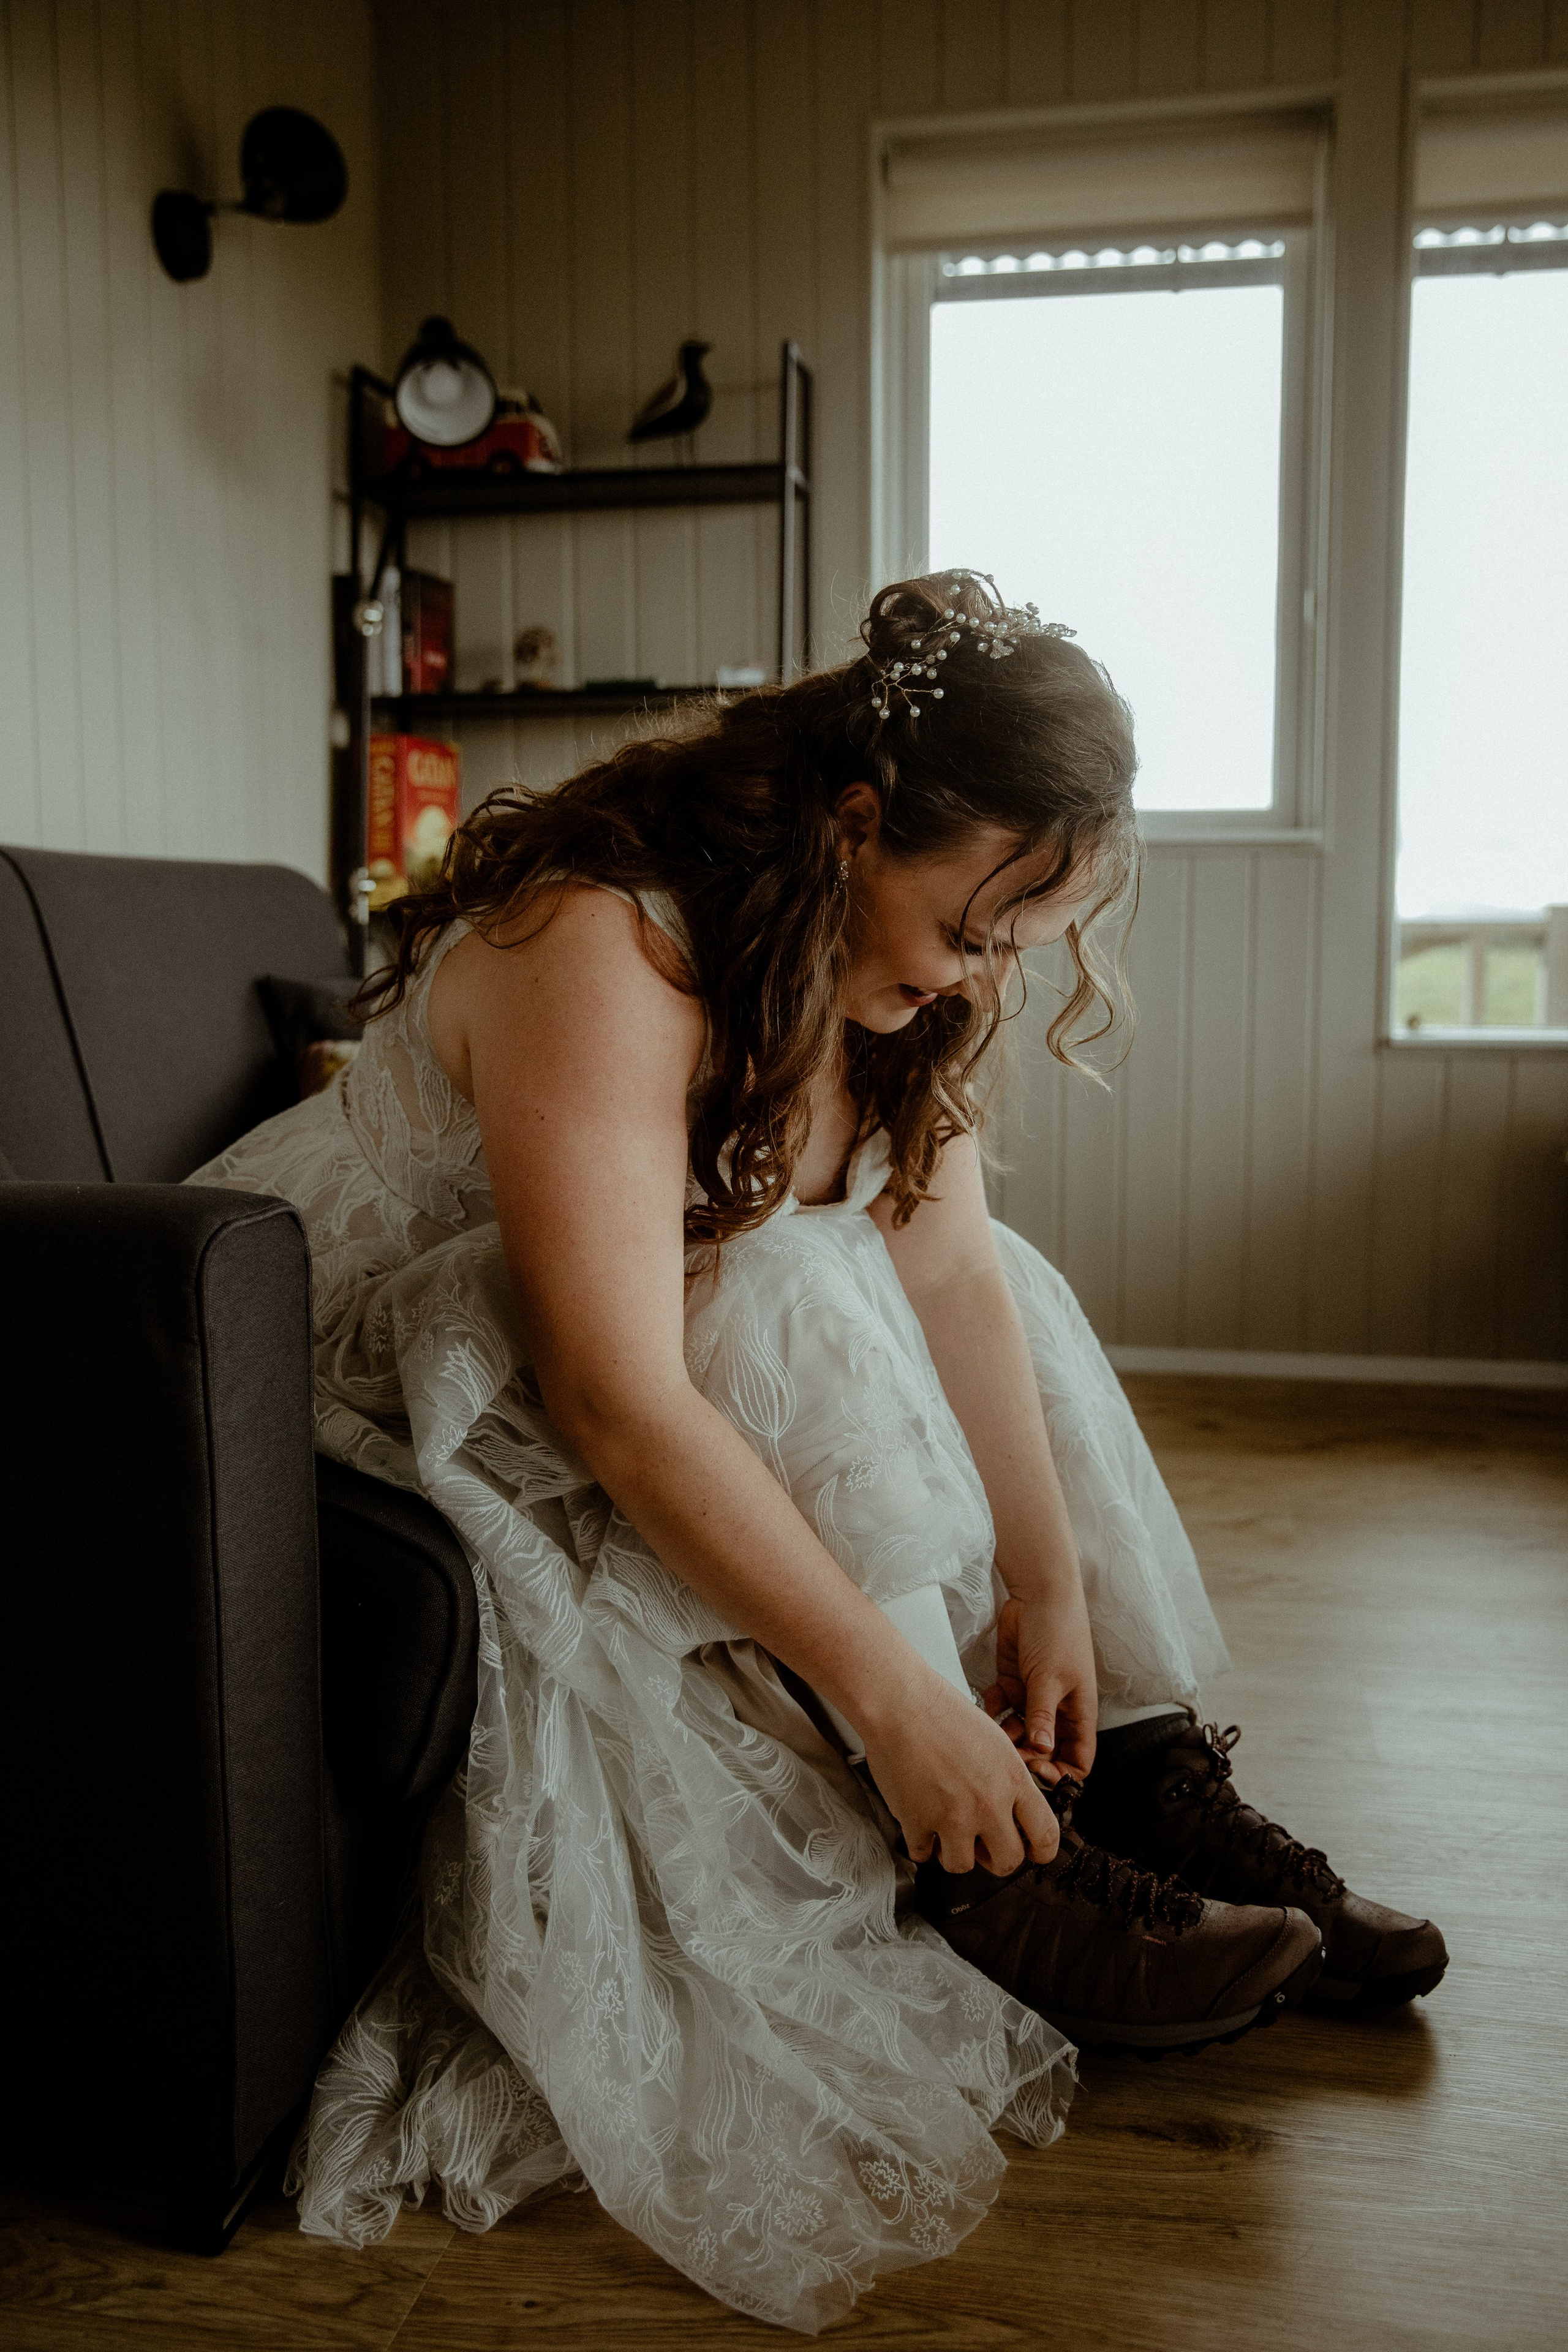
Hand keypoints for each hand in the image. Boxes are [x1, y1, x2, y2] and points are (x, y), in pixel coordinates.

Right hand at [860, 1667, 1059, 1876]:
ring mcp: (953, 1817)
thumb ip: (1009, 1781)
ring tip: (948, 1835)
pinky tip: (922, 1826)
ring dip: (956, 1854)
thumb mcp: (996, 1741)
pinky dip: (922, 1845)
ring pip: (963, 1866)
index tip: (1032, 1852)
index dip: (1041, 1852)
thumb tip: (1013, 1810)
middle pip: (1007, 1861)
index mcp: (1012, 1780)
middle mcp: (987, 1804)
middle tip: (985, 1846)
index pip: (1045, 1835)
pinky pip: (923, 1855)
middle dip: (996, 1859)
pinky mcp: (918, 1822)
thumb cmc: (943, 1712)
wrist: (901, 1704)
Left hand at [982, 1585, 1097, 1785]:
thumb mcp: (1050, 1678)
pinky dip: (991, 1713)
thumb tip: (1041, 1751)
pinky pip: (1001, 1709)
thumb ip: (1042, 1716)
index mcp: (1078, 1712)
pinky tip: (984, 1710)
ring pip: (1019, 1733)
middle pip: (1044, 1750)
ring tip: (993, 1735)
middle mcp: (1057, 1708)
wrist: (1038, 1593)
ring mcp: (1034, 1696)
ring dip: (1006, 1738)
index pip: (1077, 1759)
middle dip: (1027, 1757)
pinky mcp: (1013, 1682)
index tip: (1039, 1772)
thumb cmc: (1058, 1631)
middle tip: (1007, 1758)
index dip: (1061, 1773)